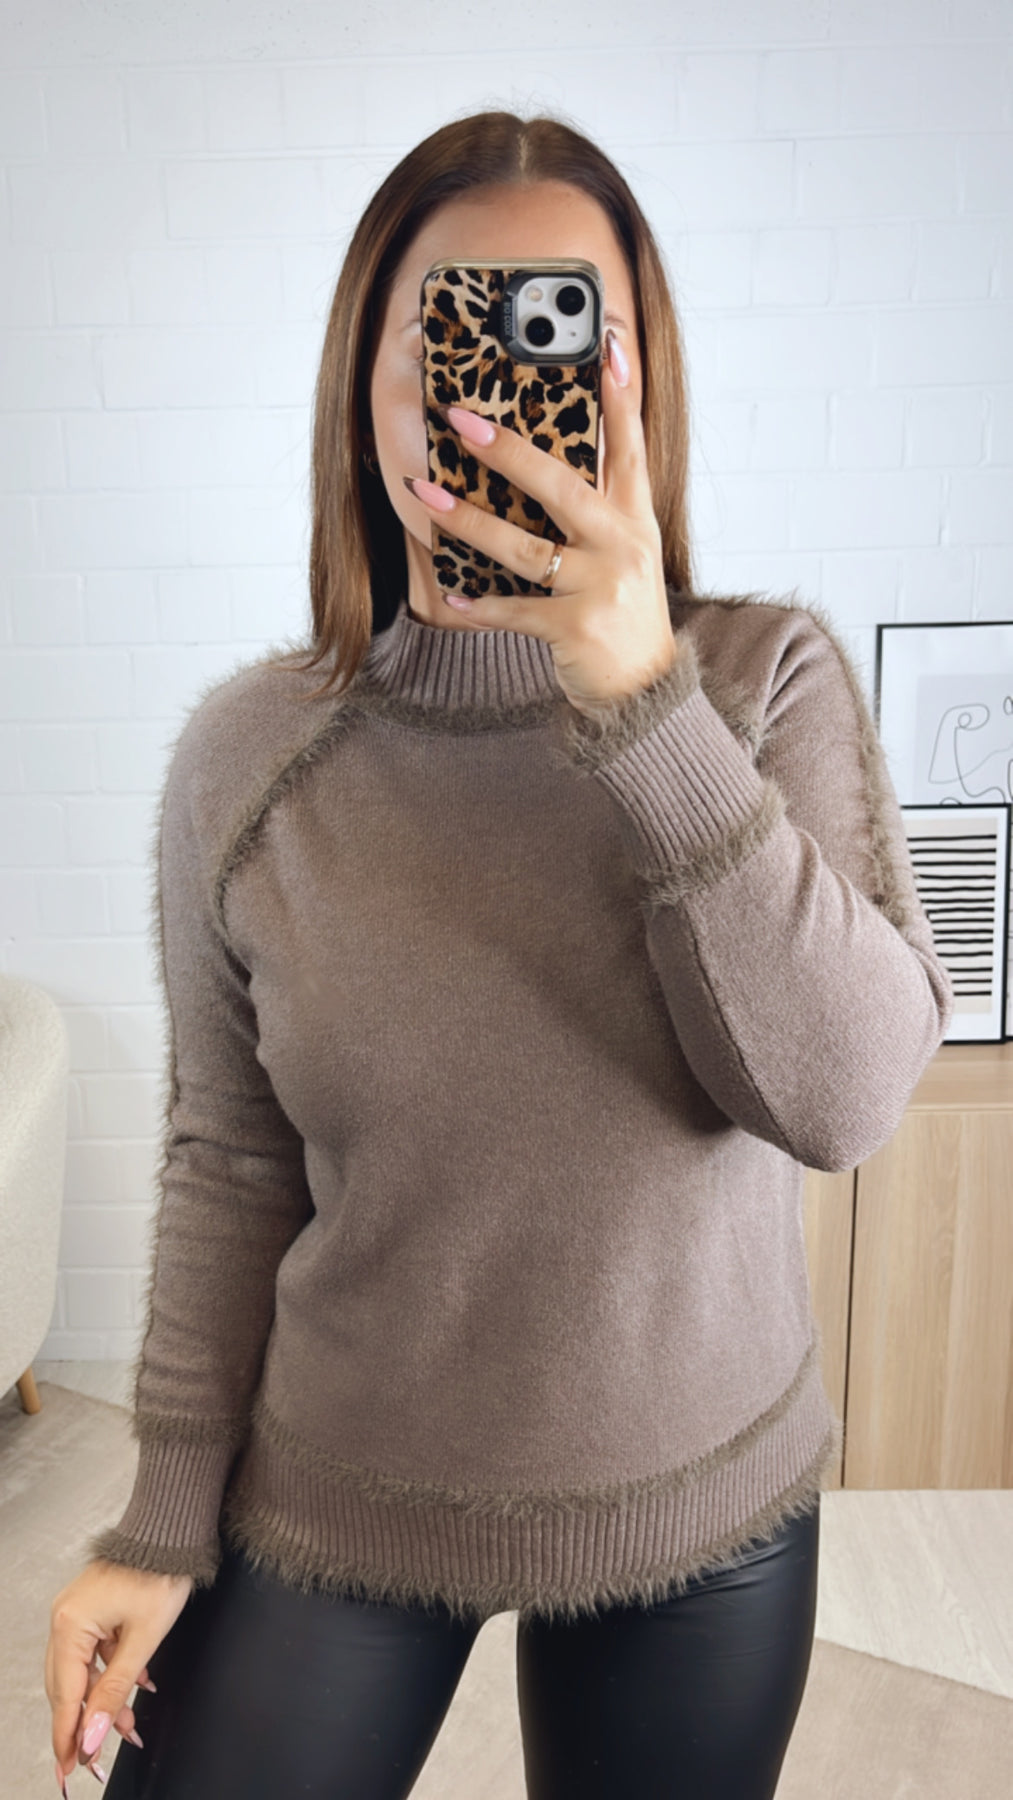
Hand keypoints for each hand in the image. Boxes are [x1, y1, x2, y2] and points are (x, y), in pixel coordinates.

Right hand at [46, 1558, 193, 1790]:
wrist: (172, 1532)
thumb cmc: (160, 1574)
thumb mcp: (142, 1640)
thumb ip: (115, 1690)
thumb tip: (95, 1732)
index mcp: (70, 1624)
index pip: (65, 1694)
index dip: (68, 1735)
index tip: (70, 1767)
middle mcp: (65, 1618)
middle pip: (68, 1685)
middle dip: (87, 1720)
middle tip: (99, 1754)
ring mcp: (76, 1612)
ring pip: (83, 1670)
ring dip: (104, 1698)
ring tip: (129, 1723)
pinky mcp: (91, 1608)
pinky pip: (93, 1651)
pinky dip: (111, 1672)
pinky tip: (135, 1686)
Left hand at [404, 330, 677, 717]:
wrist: (646, 693)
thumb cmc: (622, 616)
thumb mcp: (626, 556)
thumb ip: (598, 511)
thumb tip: (539, 463)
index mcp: (635, 521)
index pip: (631, 447)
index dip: (621, 396)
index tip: (607, 344)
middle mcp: (623, 547)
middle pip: (563, 487)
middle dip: (510, 452)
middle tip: (462, 421)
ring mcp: (601, 588)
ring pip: (525, 547)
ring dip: (469, 521)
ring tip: (426, 496)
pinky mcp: (577, 629)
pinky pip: (515, 611)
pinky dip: (479, 606)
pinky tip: (449, 594)